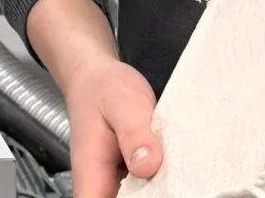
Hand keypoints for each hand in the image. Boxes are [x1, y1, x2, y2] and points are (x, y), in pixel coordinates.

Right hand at [60, 55, 162, 197]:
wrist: (96, 77)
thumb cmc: (104, 89)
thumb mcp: (123, 104)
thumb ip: (134, 134)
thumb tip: (147, 165)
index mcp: (91, 172)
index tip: (151, 192)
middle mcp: (98, 184)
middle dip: (149, 197)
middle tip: (172, 181)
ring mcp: (114, 184)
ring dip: (156, 192)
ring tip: (173, 174)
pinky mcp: (129, 179)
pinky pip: (143, 192)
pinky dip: (159, 185)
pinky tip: (172, 172)